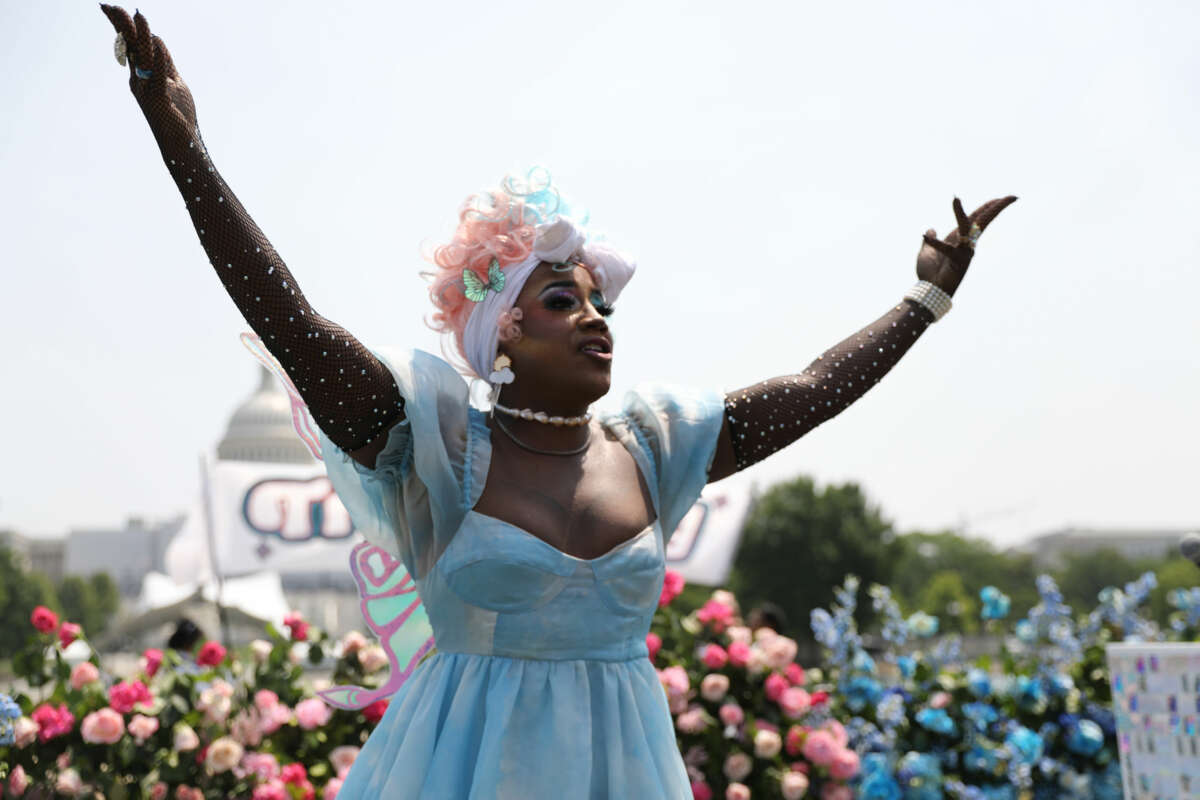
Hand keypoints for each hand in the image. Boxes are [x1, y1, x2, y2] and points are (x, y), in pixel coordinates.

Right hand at [100, 5, 197, 138]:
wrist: (180, 141)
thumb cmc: (177, 113)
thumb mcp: (172, 80)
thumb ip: (165, 60)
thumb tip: (155, 37)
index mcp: (141, 74)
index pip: (130, 45)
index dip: (122, 26)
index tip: (110, 8)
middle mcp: (139, 79)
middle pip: (130, 47)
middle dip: (122, 26)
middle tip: (110, 6)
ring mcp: (147, 89)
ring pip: (144, 58)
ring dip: (142, 36)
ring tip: (138, 15)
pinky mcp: (159, 99)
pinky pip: (158, 77)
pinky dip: (159, 60)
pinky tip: (157, 44)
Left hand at [915, 195, 1016, 295]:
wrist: (929, 291)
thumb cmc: (929, 274)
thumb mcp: (927, 252)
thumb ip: (930, 240)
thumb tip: (930, 230)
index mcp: (959, 238)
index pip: (976, 218)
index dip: (988, 207)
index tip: (1000, 198)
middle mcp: (965, 243)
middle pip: (982, 221)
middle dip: (996, 208)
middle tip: (1012, 197)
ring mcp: (964, 252)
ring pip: (966, 229)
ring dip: (959, 214)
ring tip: (955, 199)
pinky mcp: (957, 261)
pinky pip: (947, 249)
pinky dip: (936, 244)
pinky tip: (926, 236)